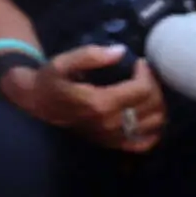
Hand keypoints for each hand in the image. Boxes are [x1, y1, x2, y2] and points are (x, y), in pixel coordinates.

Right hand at [14, 46, 160, 151]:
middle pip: (152, 105)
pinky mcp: (111, 144)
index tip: (140, 63)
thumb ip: (90, 55)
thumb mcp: (62, 62)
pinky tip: (147, 115)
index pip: (143, 89)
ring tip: (146, 90)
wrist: (38, 104)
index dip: (147, 73)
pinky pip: (143, 144)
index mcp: (100, 103)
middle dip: (154, 86)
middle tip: (144, 75)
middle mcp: (109, 123)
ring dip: (157, 105)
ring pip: (154, 123)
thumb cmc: (51, 81)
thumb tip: (121, 52)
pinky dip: (153, 130)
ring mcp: (112, 137)